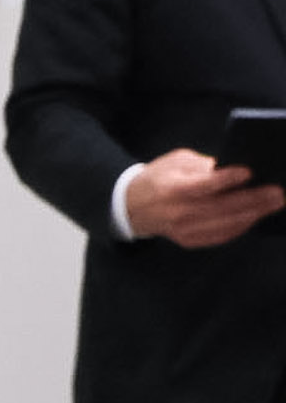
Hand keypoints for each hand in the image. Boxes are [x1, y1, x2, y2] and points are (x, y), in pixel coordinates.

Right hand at [125, 148, 284, 247]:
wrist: (131, 208)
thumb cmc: (158, 178)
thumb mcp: (176, 162)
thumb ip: (203, 165)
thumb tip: (233, 169)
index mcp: (171, 189)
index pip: (202, 185)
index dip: (226, 179)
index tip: (249, 172)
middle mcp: (177, 213)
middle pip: (220, 207)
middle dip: (252, 200)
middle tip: (277, 192)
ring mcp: (183, 230)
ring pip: (224, 224)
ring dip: (253, 214)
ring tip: (274, 204)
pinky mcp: (188, 240)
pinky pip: (220, 236)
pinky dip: (241, 227)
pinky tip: (256, 216)